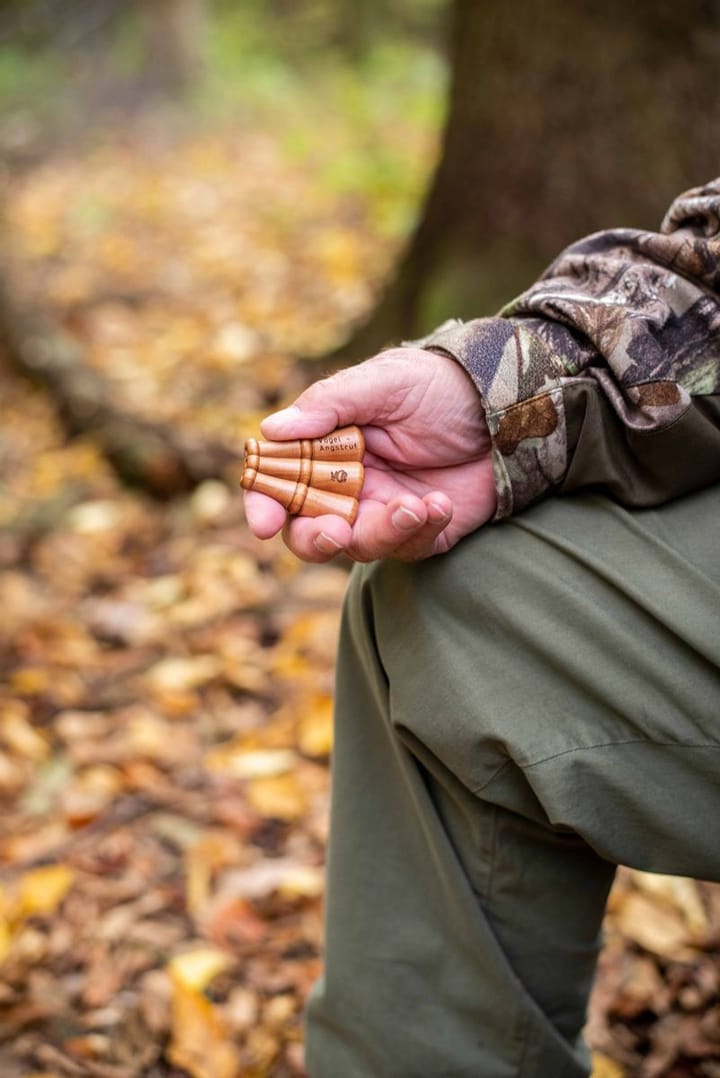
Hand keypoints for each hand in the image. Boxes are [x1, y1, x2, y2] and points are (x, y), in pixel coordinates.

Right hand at [243, 348, 496, 561]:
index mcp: (325, 448)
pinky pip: (409, 547)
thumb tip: (271, 429)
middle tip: (335, 533)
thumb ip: (330, 404)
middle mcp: (348, 486)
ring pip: (359, 546)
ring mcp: (384, 511)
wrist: (509, 404)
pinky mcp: (423, 530)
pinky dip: (421, 528)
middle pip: (307, 530)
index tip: (265, 523)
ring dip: (381, 533)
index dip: (264, 506)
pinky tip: (440, 503)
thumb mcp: (384, 382)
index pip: (279, 483)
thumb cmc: (439, 384)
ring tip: (413, 506)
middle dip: (314, 539)